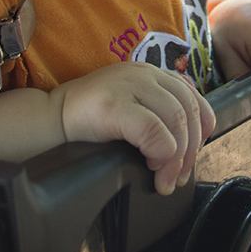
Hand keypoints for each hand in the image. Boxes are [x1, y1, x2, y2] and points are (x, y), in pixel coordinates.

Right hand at [53, 61, 215, 194]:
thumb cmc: (90, 121)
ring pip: (175, 120)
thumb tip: (187, 146)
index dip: (200, 132)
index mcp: (151, 74)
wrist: (50, 119)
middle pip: (188, 111)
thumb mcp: (131, 108)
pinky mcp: (113, 104)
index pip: (194, 99)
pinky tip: (151, 165)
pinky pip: (153, 130)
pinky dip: (160, 152)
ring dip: (176, 158)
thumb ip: (158, 114)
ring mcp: (128, 85)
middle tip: (177, 178)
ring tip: (163, 178)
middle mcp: (143, 74)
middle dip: (190, 151)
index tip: (189, 157)